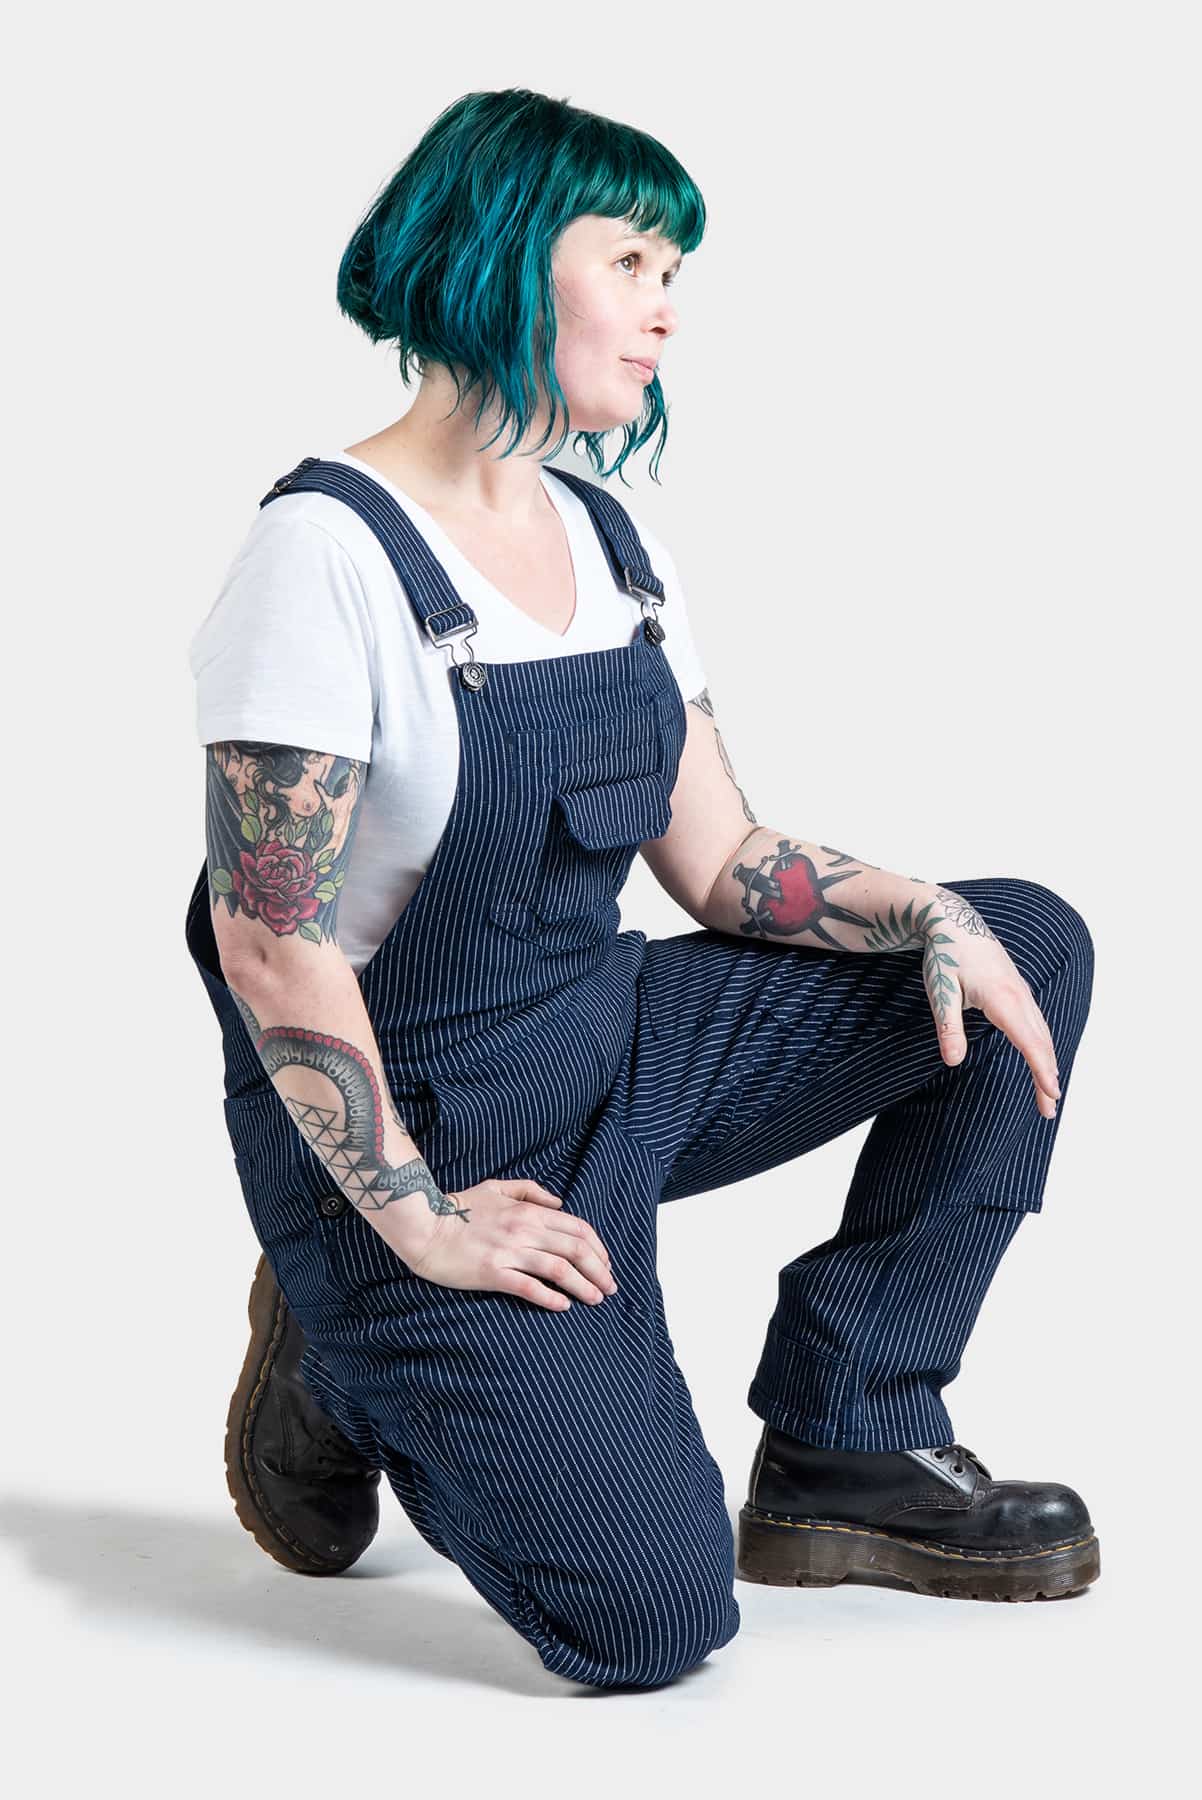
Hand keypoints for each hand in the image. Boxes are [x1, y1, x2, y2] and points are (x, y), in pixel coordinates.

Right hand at [402, 1176, 617, 1310]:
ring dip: (584, 1286)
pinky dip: (551, 1298)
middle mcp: (524, 1230)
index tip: (605, 1264)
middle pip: (576, 1250)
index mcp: (528, 1210)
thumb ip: (531, 1191)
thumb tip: (560, 1203)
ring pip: (559, 1269)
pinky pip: (530, 1287)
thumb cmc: (459, 1207)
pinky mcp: (493, 1273)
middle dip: (600, 1270)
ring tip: (596, 1299)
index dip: (598, 1248)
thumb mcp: (497, 1188)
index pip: (578, 1228)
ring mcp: (509, 1251)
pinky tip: (564, 1306)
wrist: (424, 1225)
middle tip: (610, 1288)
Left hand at [921, 887, 1061, 1118]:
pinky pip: (1036, 1022)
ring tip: (1047, 1092)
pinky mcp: (1016, 989)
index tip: (1052, 1096)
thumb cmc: (945, 955)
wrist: (952, 920)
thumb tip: (953, 1061)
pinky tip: (1040, 1057)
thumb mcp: (941, 992)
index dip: (1042, 1072)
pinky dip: (1042, 1044)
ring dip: (1047, 1062)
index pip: (1030, 1043)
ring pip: (1042, 1032)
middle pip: (1042, 1043)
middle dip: (1048, 1077)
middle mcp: (1019, 996)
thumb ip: (949, 1027)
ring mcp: (1021, 991)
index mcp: (1003, 999)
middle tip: (1049, 1111)